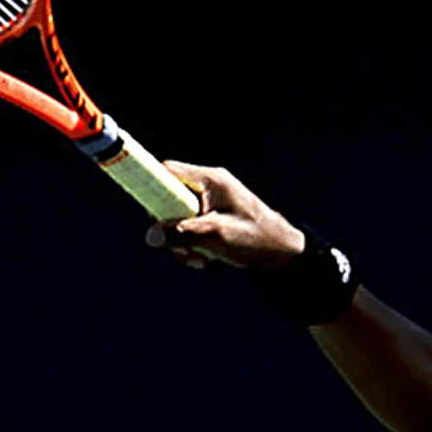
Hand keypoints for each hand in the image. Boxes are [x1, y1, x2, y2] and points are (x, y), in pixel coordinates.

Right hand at [149, 162, 306, 271]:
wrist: (283, 254)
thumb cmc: (256, 239)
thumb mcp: (216, 236)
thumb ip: (182, 233)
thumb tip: (151, 235)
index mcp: (212, 180)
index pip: (169, 171)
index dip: (152, 188)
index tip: (148, 212)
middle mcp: (209, 187)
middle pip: (168, 199)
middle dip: (169, 227)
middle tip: (181, 247)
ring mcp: (211, 203)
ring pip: (177, 218)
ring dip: (181, 242)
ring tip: (199, 259)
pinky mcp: (212, 219)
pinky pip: (189, 228)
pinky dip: (191, 245)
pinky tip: (205, 260)